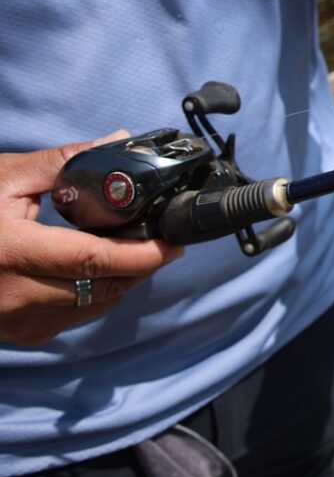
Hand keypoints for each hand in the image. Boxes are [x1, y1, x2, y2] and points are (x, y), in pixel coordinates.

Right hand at [0, 133, 183, 346]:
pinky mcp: (17, 334)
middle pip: (103, 288)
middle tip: (164, 242)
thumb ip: (66, 161)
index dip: (143, 254)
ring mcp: (14, 321)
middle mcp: (13, 296)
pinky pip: (73, 318)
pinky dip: (96, 296)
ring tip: (137, 252)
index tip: (173, 242)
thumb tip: (120, 142)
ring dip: (123, 282)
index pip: (95, 261)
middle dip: (141, 266)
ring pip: (93, 307)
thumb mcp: (5, 177)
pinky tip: (101, 271)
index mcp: (12, 253)